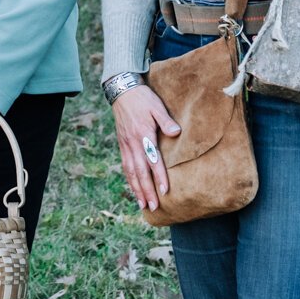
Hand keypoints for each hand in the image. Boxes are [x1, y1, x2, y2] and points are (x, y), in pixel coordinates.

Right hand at [111, 85, 180, 211]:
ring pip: (131, 172)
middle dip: (147, 191)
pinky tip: (134, 189)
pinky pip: (126, 166)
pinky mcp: (122, 145)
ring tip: (143, 205)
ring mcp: (126, 145)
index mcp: (143, 134)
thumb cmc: (143, 98)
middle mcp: (133, 143)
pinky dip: (130, 180)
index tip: (165, 191)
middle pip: (140, 172)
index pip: (153, 160)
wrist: (122, 91)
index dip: (159, 176)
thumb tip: (176, 132)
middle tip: (154, 207)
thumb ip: (166, 121)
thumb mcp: (156, 106)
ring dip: (137, 190)